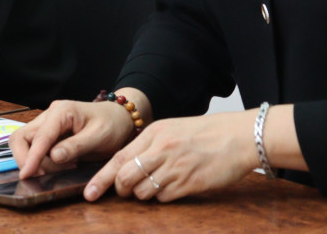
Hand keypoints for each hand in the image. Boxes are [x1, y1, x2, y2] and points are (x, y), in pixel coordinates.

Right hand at [10, 100, 137, 178]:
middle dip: (26, 158)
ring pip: (26, 143)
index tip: (26, 175)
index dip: (31, 157)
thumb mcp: (99, 137)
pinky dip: (42, 160)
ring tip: (60, 169)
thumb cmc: (112, 125)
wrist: (119, 118)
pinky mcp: (50, 133)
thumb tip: (53, 156)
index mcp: (61, 111)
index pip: (39, 136)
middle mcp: (50, 115)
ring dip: (34, 160)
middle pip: (22, 137)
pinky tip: (62, 165)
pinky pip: (36, 148)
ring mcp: (48, 123)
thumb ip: (76, 146)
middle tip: (42, 176)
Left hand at [84, 111, 260, 202]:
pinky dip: (162, 197)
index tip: (89, 192)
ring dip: (142, 194)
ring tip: (155, 185)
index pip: (119, 158)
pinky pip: (163, 198)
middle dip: (120, 189)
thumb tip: (127, 164)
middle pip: (125, 177)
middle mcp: (161, 150)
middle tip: (124, 191)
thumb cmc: (205, 133)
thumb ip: (149, 144)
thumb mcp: (172, 128)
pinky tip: (172, 187)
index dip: (102, 177)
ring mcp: (175, 168)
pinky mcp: (189, 184)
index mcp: (155, 133)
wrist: (237, 137)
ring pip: (142, 191)